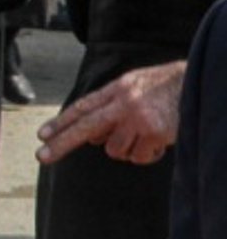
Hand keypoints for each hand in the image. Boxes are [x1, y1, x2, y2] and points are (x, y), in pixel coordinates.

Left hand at [37, 60, 184, 164]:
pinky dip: (145, 155)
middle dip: (62, 143)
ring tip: (143, 135)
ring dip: (125, 148)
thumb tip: (92, 137)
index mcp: (116, 89)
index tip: (42, 135)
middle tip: (41, 156)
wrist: (197, 81)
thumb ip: (110, 107)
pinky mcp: (155, 133)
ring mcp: (139, 119)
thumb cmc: (162, 88)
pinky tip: (157, 142)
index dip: (61, 122)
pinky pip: (137, 157)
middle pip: (85, 127)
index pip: (82, 107)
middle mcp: (124, 103)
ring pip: (114, 149)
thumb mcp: (132, 87)